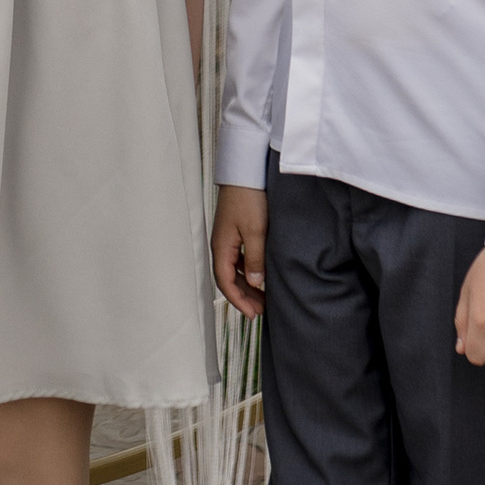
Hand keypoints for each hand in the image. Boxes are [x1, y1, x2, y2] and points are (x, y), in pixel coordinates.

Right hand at [212, 184, 267, 320]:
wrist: (246, 170)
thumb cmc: (249, 197)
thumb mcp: (256, 231)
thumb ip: (255, 259)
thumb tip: (254, 284)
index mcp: (221, 246)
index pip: (225, 282)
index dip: (238, 300)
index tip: (253, 314)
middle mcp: (221, 243)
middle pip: (228, 278)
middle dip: (243, 296)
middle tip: (261, 310)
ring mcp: (227, 236)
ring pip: (233, 268)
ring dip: (246, 284)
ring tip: (263, 296)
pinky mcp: (235, 230)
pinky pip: (238, 258)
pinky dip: (247, 270)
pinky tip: (260, 274)